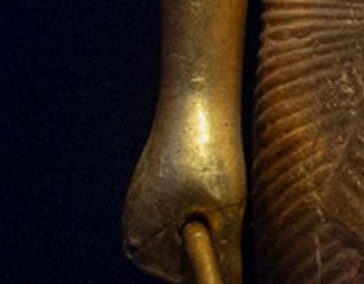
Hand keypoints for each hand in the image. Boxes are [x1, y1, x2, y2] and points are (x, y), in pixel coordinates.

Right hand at [123, 89, 243, 281]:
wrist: (196, 98)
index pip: (191, 277)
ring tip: (218, 185)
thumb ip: (224, 260)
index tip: (228, 224)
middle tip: (225, 200)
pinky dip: (207, 202)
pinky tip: (211, 173)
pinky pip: (189, 212)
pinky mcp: (157, 192)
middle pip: (190, 257)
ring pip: (194, 233)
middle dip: (214, 239)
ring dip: (215, 219)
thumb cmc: (210, 156)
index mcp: (142, 244)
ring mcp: (144, 210)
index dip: (218, 259)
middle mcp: (135, 232)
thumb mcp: (226, 213)